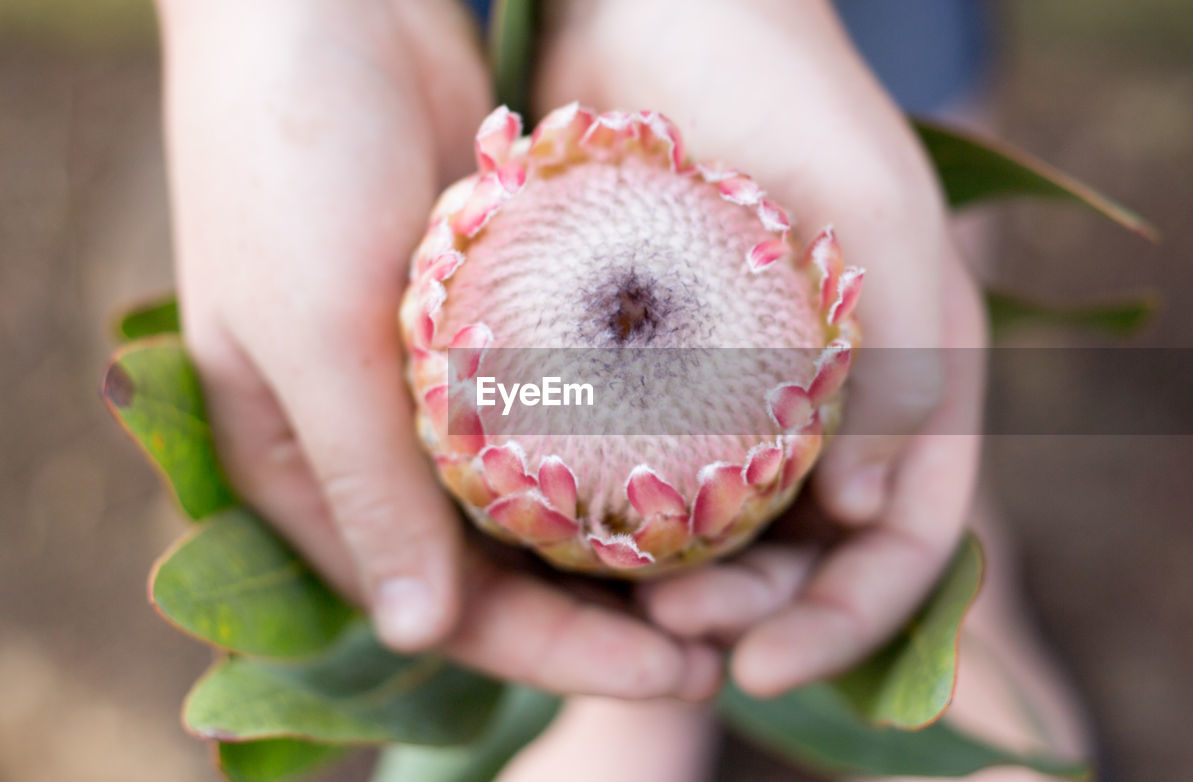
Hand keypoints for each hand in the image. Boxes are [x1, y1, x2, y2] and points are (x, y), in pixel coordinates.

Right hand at [159, 0, 717, 699]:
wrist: (320, 5)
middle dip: (608, 618)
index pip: (439, 603)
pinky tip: (712, 468)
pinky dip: (627, 446)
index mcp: (307, 471)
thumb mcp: (304, 331)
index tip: (671, 675)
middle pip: (503, 570)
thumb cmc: (281, 160)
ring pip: (545, 501)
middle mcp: (377, 443)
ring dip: (629, 544)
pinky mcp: (493, 324)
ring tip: (737, 576)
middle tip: (722, 648)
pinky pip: (568, 410)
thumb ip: (364, 481)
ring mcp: (440, 385)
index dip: (554, 655)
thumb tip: (416, 635)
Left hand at [536, 0, 986, 694]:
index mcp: (916, 385)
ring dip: (681, 587)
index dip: (845, 622)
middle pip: (809, 561)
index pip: (907, 546)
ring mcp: (745, 394)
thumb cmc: (792, 96)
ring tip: (618, 605)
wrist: (670, 11)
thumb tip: (868, 521)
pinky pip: (645, 472)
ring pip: (726, 534)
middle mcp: (836, 407)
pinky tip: (564, 541)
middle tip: (669, 632)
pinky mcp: (656, 372)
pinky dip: (622, 521)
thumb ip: (907, 368)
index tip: (757, 665)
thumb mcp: (880, 222)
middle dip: (751, 614)